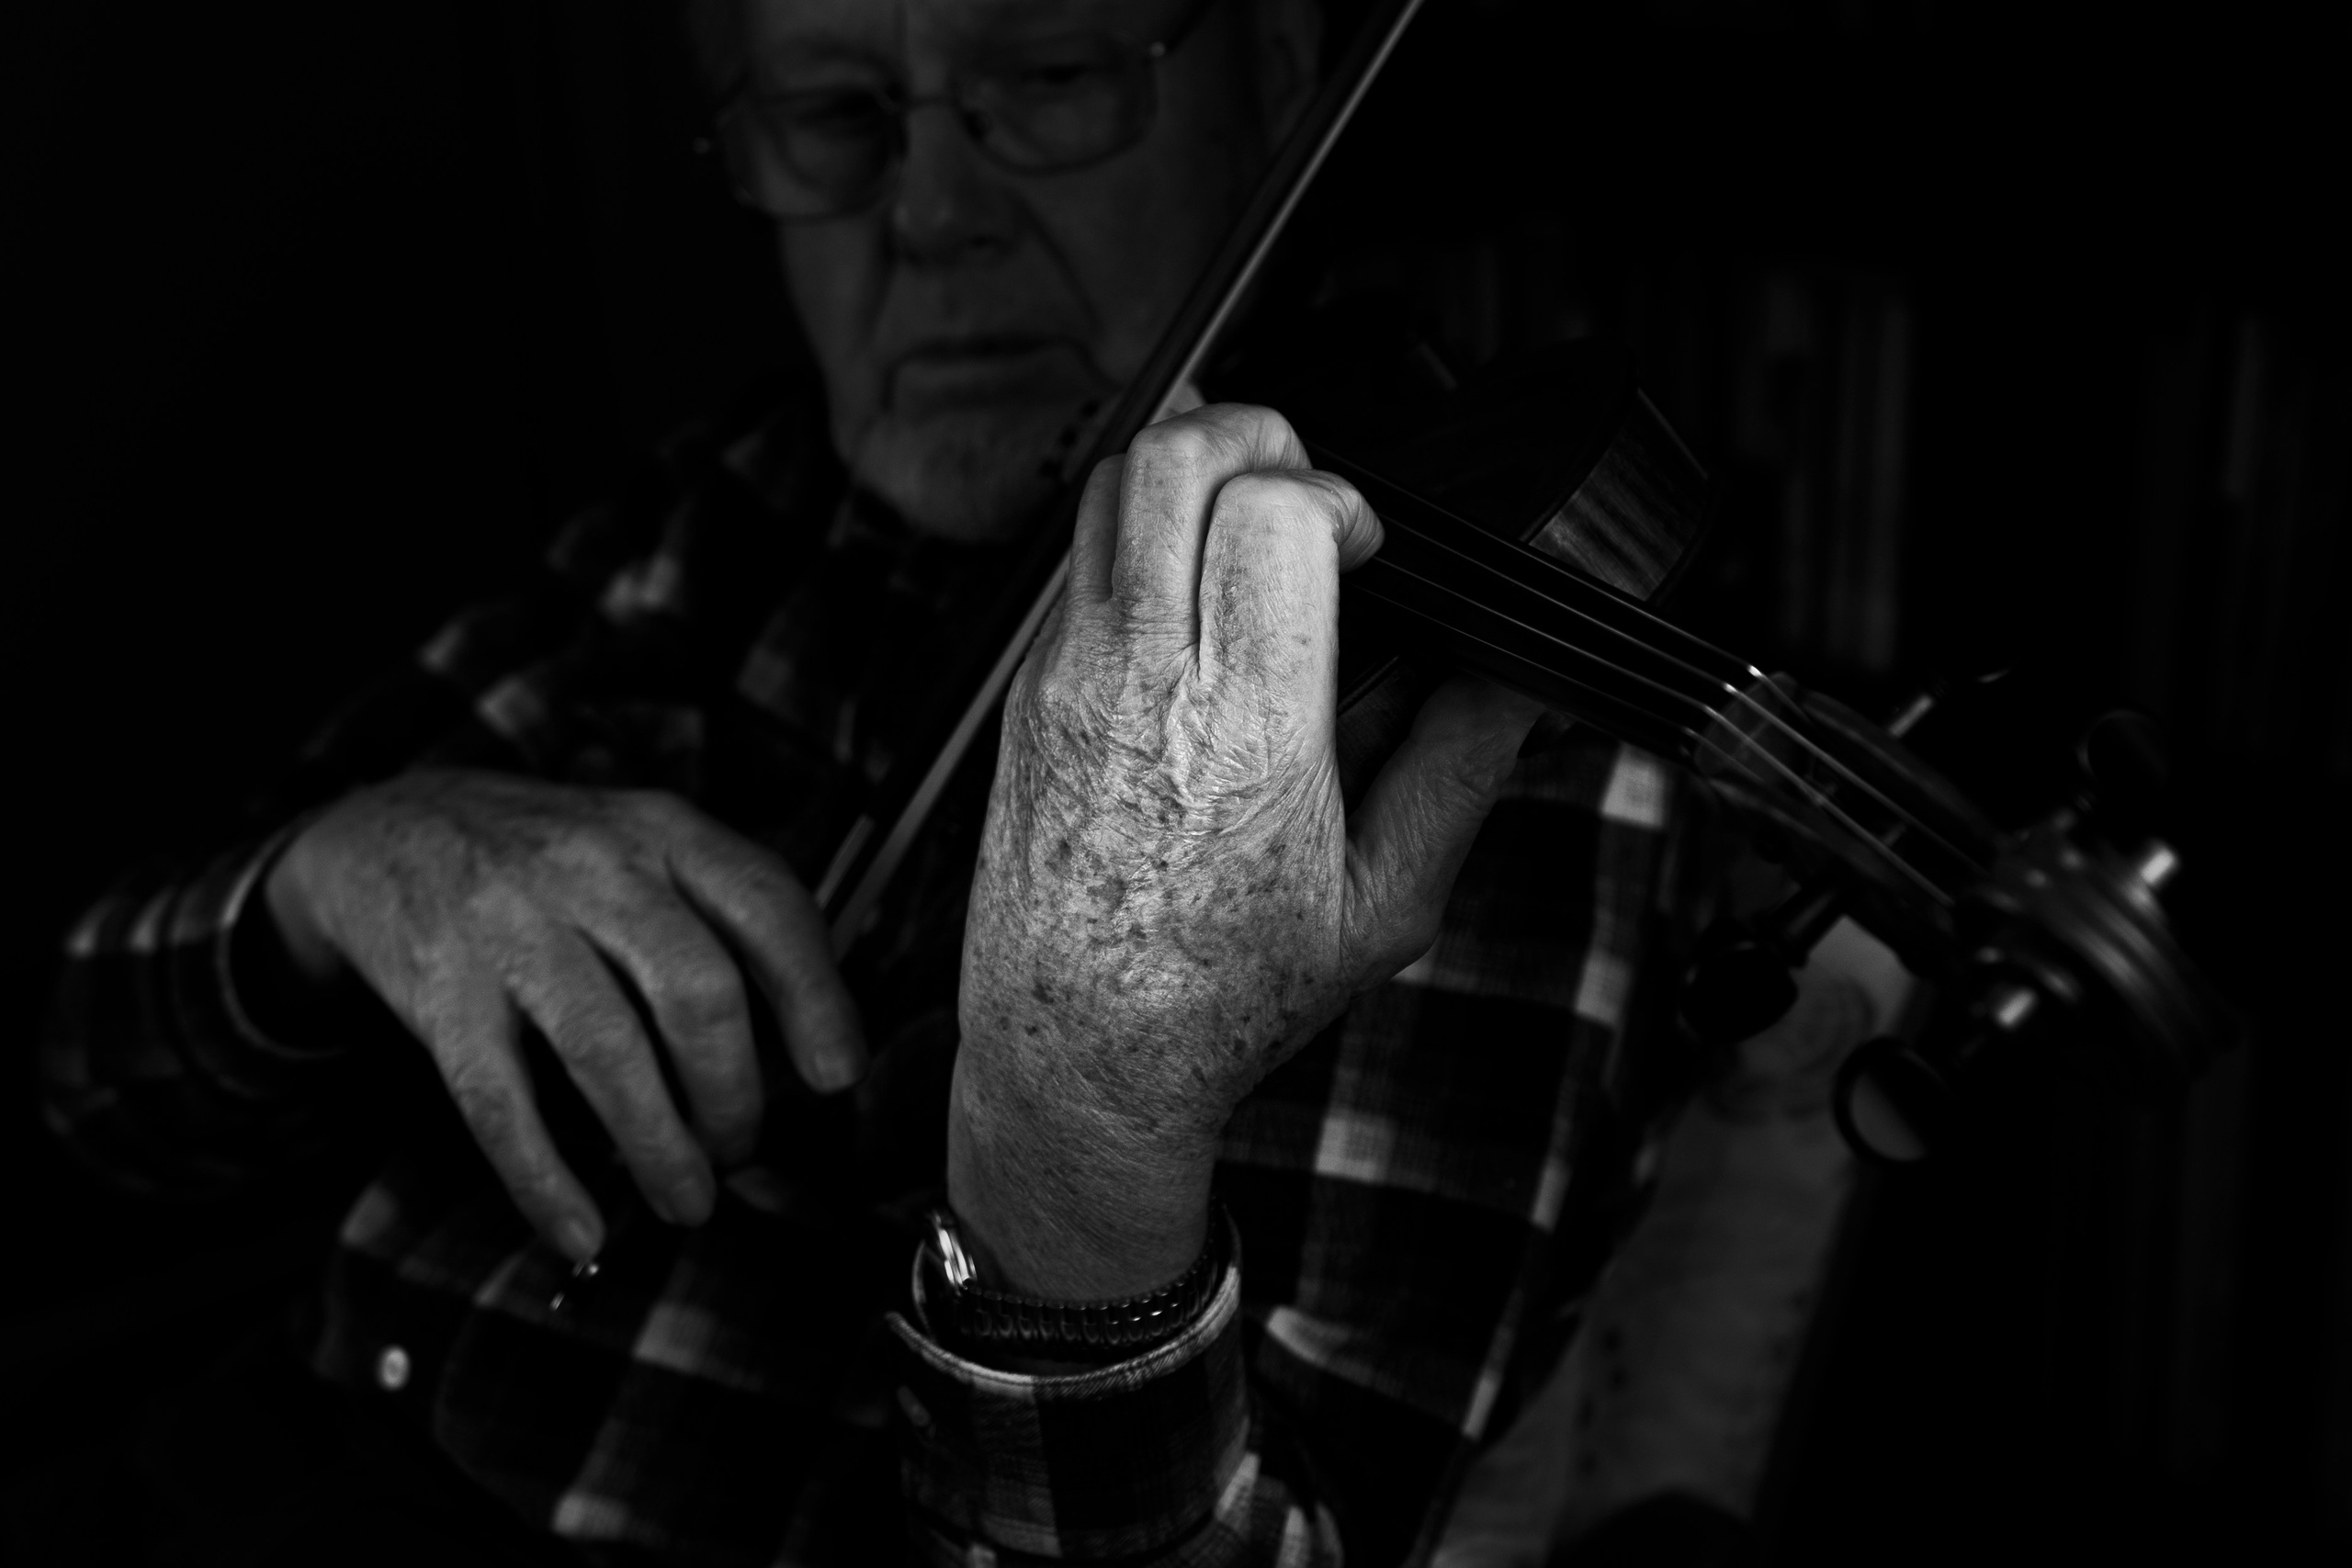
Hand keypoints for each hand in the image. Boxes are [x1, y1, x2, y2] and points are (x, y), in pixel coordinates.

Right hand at [264, 770, 865, 1261]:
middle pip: (694, 987)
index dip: (815, 996)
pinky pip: (499, 1101)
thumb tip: (807, 1040)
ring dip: (659, 1145)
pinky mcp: (441, 992)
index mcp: (662, 831)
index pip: (766, 905)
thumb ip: (719, 920)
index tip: (837, 1074)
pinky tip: (581, 1229)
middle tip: (742, 1148)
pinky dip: (545, 1179)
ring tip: (688, 1200)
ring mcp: (510, 927)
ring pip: (606, 1049)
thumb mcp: (641, 847)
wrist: (384, 830)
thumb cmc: (548, 862)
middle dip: (733, 1091)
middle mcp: (592, 868)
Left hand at [951, 404, 1542, 1298]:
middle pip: (1177, 455)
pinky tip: (1189, 603)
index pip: (1273, 511)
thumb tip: (1518, 675)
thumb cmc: (1223, 996)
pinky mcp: (1026, 692)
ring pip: (1111, 484)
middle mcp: (1141, 678)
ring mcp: (1066, 676)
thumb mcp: (1385, 901)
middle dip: (1259, 436)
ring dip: (1189, 468)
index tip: (1370, 546)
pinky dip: (1139, 540)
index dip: (1340, 495)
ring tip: (1245, 520)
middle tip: (1305, 489)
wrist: (1076, 1058)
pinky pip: (1078, 562)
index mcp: (1245, 724)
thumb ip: (1460, 766)